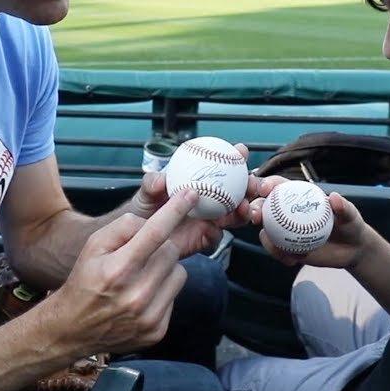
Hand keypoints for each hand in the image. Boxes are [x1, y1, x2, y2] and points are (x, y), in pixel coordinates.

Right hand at [43, 189, 198, 355]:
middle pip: (170, 251)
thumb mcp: (93, 246)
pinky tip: (143, 295)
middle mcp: (136, 295)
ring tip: (142, 276)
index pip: (155, 233)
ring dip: (166, 268)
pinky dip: (163, 290)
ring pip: (179, 272)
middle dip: (161, 246)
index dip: (176, 210)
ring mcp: (148, 316)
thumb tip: (152, 223)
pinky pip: (175, 296)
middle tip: (143, 254)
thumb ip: (123, 227)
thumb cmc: (84, 283)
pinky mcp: (157, 331)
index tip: (190, 195)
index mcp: (118, 270)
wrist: (72, 329)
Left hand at [130, 142, 257, 256]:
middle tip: (252, 184)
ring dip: (243, 211)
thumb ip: (152, 183)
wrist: (138, 236)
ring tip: (243, 207)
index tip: (241, 151)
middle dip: (251, 186)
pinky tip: (213, 229)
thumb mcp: (145, 191)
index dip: (236, 157)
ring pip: (234, 215)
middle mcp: (211, 199)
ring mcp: (210, 219)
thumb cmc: (143, 207)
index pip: (223, 166)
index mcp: (201, 181)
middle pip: (238, 191)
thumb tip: (161, 180)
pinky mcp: (204, 239)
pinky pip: (216, 236)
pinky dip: (218, 232)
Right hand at [250, 176, 369, 269]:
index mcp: (299, 196)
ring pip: (265, 230)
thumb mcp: (350, 216)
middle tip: (256, 217)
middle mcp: (287, 211)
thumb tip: (334, 197)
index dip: (269, 184)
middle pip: (264, 206)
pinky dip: (279, 255)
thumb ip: (343, 207)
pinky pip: (275, 250)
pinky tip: (292, 260)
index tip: (266, 189)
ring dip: (267, 239)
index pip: (280, 186)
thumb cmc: (350, 225)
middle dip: (254, 208)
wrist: (351, 250)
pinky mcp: (286, 247)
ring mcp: (284, 230)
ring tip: (280, 249)